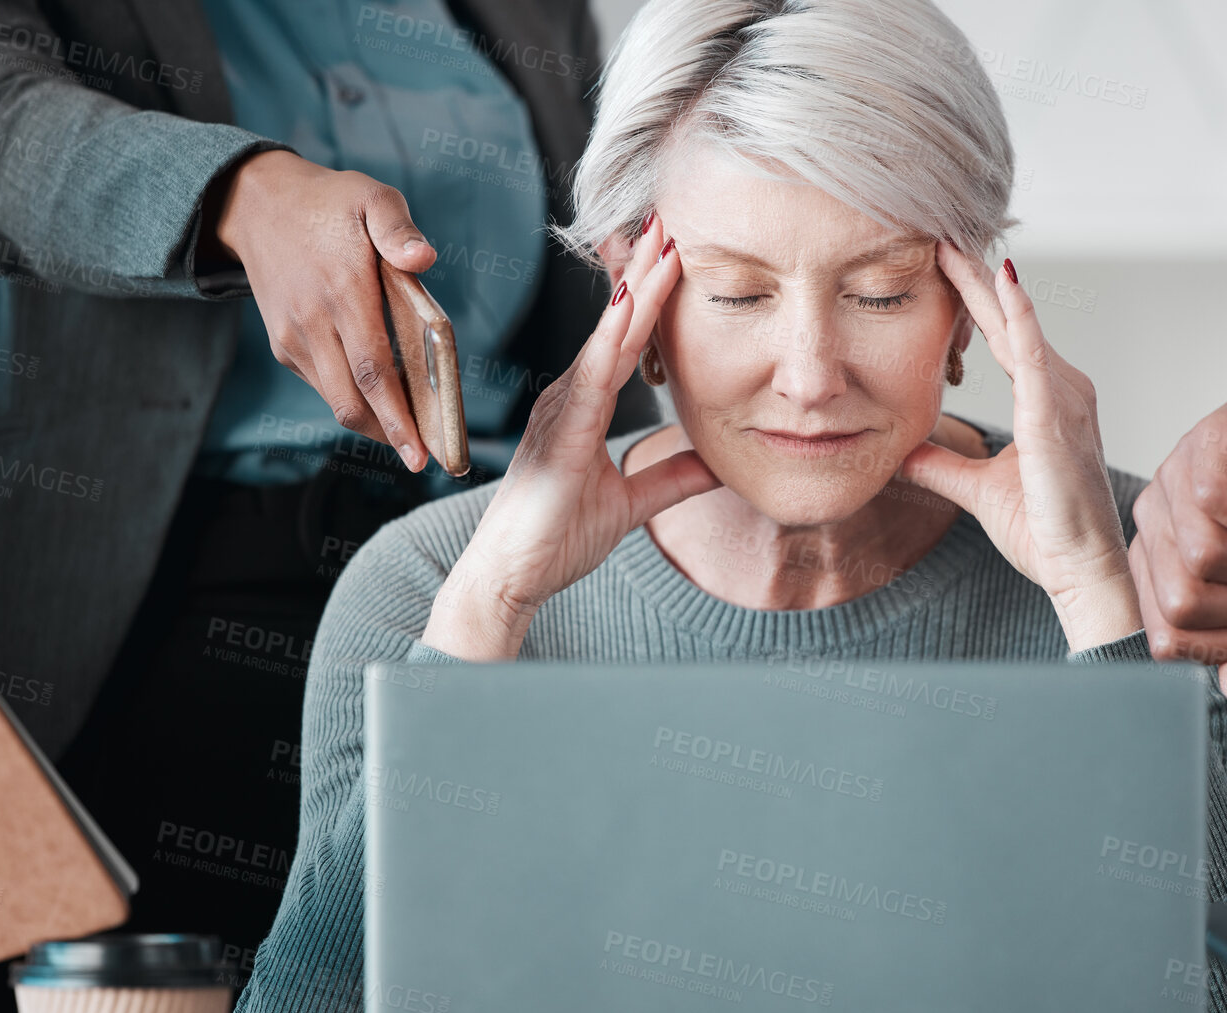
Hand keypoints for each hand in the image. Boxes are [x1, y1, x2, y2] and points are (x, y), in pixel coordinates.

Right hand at [203, 149, 435, 470]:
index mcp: (342, 291)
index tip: (422, 451)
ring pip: (337, 399)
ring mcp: (294, 338)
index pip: (374, 370)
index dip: (398, 416)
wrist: (256, 204)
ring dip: (374, 423)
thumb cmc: (328, 204)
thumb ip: (397, 227)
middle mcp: (313, 322)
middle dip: (390, 435)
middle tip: (425, 459)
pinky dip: (354, 400)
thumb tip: (423, 259)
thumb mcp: (369, 197)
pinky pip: (325, 385)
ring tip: (412, 436)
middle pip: (352, 400)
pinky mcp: (285, 345)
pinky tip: (383, 404)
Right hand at [422, 219, 719, 660]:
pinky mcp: (557, 437)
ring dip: (636, 291)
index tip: (678, 252)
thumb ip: (670, 480)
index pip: (628, 342)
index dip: (652, 297)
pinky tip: (630, 310)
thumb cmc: (554, 539)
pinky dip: (611, 343)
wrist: (508, 579)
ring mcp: (559, 412)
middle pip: (616, 326)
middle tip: (672, 219)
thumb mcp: (630, 505)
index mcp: (584, 407)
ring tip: (662, 244)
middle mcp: (568, 398)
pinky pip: (590, 382)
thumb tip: (718, 464)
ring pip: (607, 341)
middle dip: (644, 272)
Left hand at [896, 243, 1139, 650]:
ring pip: (1019, 327)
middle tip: (942, 229)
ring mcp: (1065, 400)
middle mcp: (1062, 390)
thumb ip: (941, 465)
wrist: (1080, 573)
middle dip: (977, 276)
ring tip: (955, 242)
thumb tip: (902, 450)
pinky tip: (1001, 284)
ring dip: (988, 283)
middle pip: (1010, 320)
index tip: (942, 261)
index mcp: (1046, 402)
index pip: (1002, 337)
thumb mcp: (977, 490)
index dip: (973, 300)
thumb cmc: (1047, 534)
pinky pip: (1034, 357)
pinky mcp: (1056, 419)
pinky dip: (1017, 318)